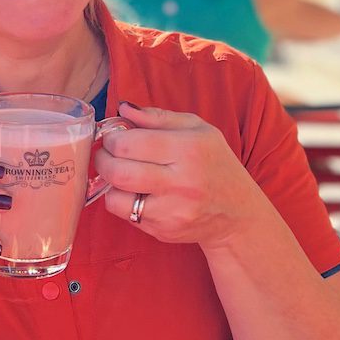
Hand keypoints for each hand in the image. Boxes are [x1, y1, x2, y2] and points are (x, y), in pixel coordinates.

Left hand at [95, 102, 259, 249]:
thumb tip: (123, 108)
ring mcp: (172, 210)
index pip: (130, 143)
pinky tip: (134, 191)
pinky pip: (126, 215)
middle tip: (106, 154)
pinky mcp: (164, 230)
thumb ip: (158, 117)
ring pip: (116, 197)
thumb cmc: (214, 163)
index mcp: (189, 149)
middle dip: (102, 159)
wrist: (237, 212)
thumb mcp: (197, 129)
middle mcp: (181, 182)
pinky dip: (122, 201)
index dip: (111, 138)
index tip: (112, 137)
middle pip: (119, 171)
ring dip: (109, 183)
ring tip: (118, 172)